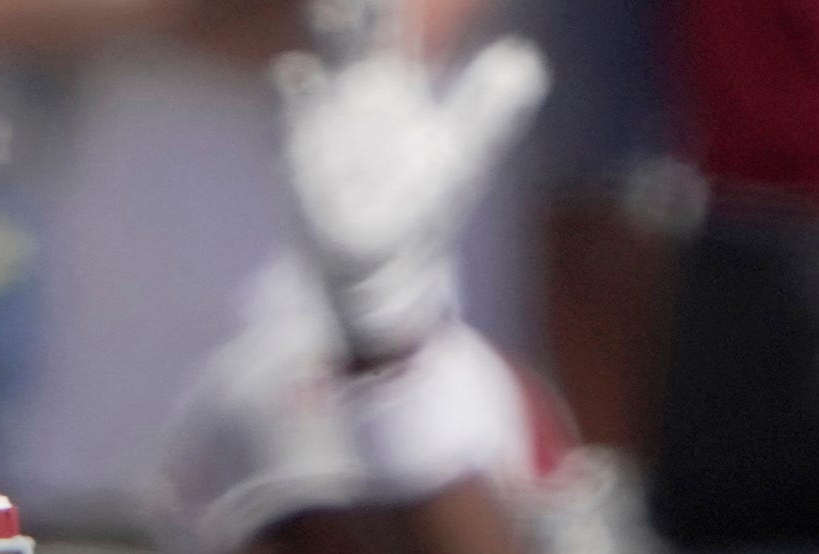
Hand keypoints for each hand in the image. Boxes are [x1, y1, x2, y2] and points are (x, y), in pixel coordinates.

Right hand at [271, 24, 542, 362]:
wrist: (386, 262)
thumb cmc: (425, 199)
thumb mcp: (464, 151)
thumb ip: (492, 105)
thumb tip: (526, 58)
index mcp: (393, 83)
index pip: (389, 28)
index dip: (383, 4)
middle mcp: (353, 95)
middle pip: (347, 40)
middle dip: (346, 14)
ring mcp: (324, 126)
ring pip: (318, 74)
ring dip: (323, 46)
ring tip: (329, 12)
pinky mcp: (304, 162)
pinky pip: (292, 123)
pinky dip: (293, 98)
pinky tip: (295, 72)